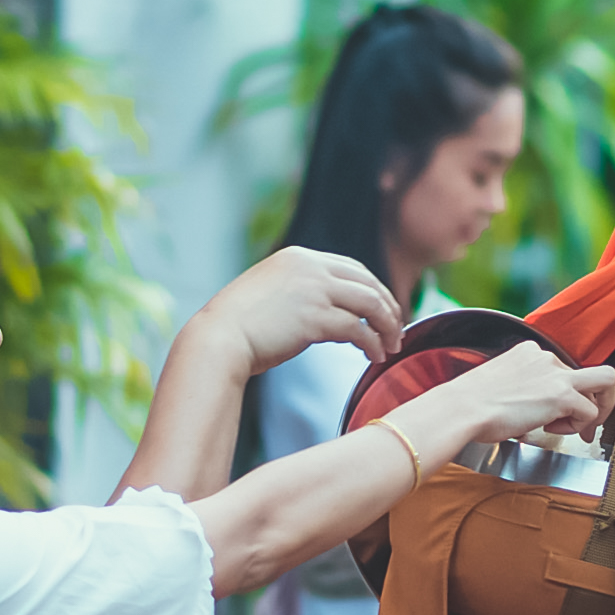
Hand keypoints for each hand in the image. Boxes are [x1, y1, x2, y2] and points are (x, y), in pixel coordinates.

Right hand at [192, 246, 403, 372]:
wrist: (218, 339)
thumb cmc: (238, 325)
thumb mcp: (270, 293)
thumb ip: (299, 292)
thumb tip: (324, 312)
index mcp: (298, 257)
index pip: (352, 268)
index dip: (373, 290)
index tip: (383, 311)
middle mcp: (309, 267)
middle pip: (368, 283)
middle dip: (388, 308)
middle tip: (396, 331)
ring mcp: (313, 291)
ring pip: (370, 304)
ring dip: (387, 327)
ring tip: (392, 346)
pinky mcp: (315, 318)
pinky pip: (359, 330)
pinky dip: (373, 344)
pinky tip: (375, 357)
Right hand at [408, 341, 614, 452]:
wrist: (461, 409)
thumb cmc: (470, 404)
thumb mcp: (500, 387)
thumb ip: (523, 392)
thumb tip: (531, 415)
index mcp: (529, 352)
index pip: (563, 368)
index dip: (567, 393)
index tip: (560, 413)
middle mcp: (546, 357)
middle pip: (591, 373)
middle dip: (596, 399)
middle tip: (587, 423)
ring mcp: (556, 374)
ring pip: (605, 382)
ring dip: (594, 411)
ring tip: (574, 430)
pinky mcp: (562, 395)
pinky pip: (590, 412)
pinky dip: (578, 427)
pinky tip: (552, 431)